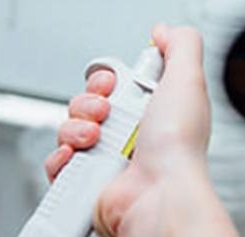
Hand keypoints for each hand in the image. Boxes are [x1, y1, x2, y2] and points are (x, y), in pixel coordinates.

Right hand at [44, 24, 212, 236]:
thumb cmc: (177, 149)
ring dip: (74, 130)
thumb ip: (180, 46)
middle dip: (87, 104)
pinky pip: (56, 166)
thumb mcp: (188, 79)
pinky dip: (60, 159)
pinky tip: (77, 157)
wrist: (159, 195)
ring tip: (95, 139)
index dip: (104, 81)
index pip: (111, 88)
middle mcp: (128, 140)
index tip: (111, 84)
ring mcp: (105, 164)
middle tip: (104, 113)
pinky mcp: (86, 187)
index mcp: (149, 116)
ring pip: (67, 133)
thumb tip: (164, 33)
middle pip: (84, 107)